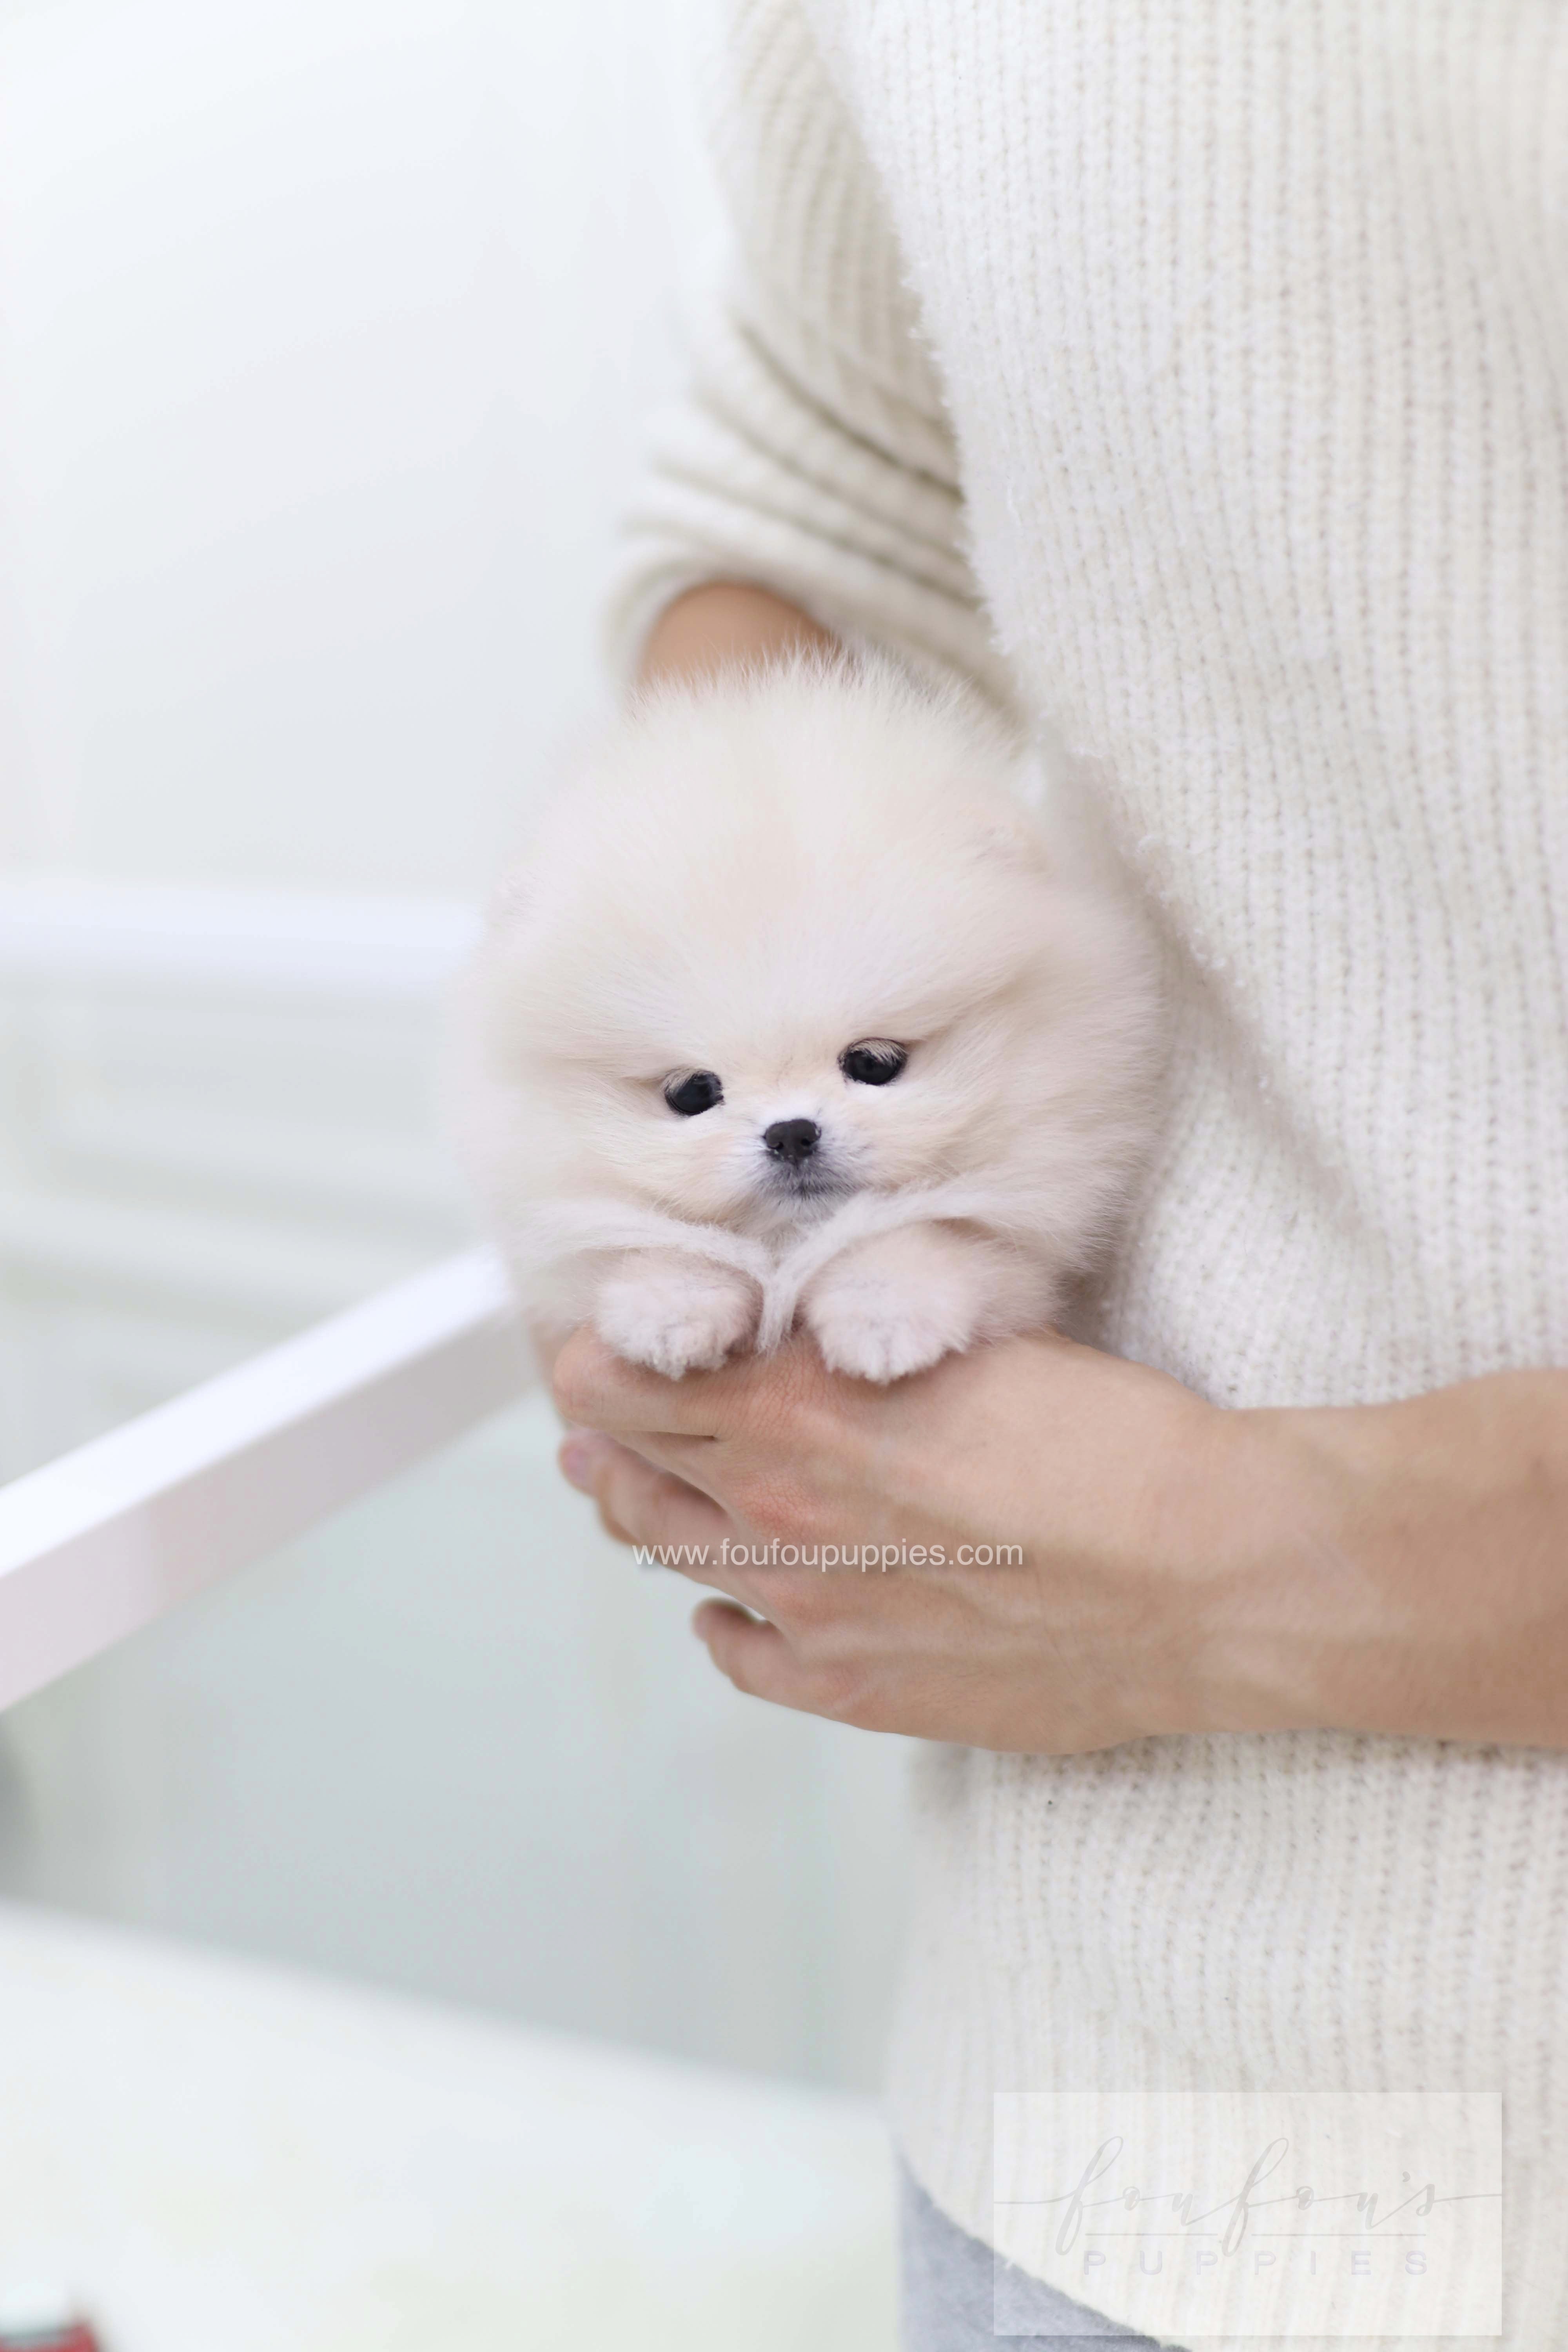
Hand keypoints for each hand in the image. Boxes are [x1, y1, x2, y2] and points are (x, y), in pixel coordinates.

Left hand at [554, 1328, 1567, 1754]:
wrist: (1203, 1575)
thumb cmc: (1109, 1442)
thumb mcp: (967, 1339)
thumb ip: (858, 1336)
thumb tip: (802, 1330)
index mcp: (797, 1412)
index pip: (625, 1378)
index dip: (597, 1357)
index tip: (600, 1342)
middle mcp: (778, 1516)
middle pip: (632, 1471)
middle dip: (605, 1435)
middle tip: (596, 1414)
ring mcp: (810, 1616)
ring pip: (675, 1557)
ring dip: (644, 1515)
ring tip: (623, 1490)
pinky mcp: (858, 1692)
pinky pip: (744, 1657)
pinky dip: (723, 1625)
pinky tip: (726, 1609)